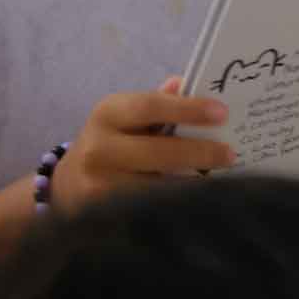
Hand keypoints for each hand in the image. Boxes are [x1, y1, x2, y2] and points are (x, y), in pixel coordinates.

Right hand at [54, 78, 234, 211]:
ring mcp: (99, 187)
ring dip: (192, 185)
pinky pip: (150, 212)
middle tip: (230, 154)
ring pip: (157, 187)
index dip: (187, 108)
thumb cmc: (111, 143)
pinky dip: (177, 207)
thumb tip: (185, 81)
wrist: (68, 187)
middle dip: (199, 153)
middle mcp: (98, 150)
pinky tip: (200, 204)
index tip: (222, 112)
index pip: (150, 106)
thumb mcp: (126, 117)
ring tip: (222, 180)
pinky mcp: (103, 217)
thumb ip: (158, 102)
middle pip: (157, 152)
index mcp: (107, 114)